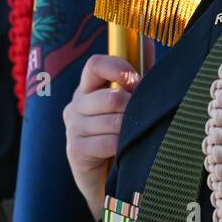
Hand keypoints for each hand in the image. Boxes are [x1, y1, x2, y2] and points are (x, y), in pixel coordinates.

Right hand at [64, 54, 139, 217]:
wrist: (110, 183)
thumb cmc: (125, 138)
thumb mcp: (132, 105)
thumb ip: (139, 76)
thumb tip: (149, 38)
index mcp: (88, 89)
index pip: (95, 65)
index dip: (118, 68)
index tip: (137, 81)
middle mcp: (76, 104)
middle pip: (110, 96)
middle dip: (135, 108)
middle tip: (146, 119)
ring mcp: (72, 127)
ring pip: (112, 120)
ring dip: (131, 130)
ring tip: (138, 137)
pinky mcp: (74, 150)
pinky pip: (107, 142)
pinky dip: (122, 147)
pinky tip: (126, 153)